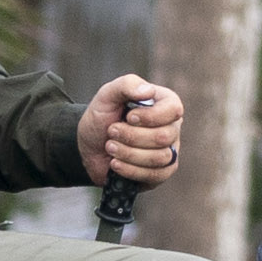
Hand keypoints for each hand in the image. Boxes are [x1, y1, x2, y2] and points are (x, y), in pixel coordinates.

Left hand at [80, 73, 185, 187]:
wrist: (88, 146)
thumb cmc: (101, 117)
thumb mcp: (107, 95)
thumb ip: (127, 85)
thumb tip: (149, 91)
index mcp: (164, 104)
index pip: (174, 110)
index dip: (150, 116)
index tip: (129, 117)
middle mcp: (171, 127)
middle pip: (163, 136)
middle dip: (131, 136)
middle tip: (111, 131)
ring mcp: (169, 151)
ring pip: (159, 158)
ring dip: (128, 153)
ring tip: (110, 147)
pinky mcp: (161, 172)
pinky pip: (155, 175)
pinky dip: (130, 170)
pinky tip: (115, 164)